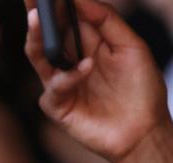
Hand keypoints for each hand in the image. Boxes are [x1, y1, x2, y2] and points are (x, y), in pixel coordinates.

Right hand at [24, 0, 172, 162]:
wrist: (144, 131)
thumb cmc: (142, 90)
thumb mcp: (131, 46)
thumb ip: (106, 21)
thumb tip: (80, 0)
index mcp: (86, 45)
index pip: (64, 19)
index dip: (54, 5)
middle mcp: (69, 62)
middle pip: (46, 35)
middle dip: (36, 16)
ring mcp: (60, 84)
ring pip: (38, 57)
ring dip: (36, 37)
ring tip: (39, 18)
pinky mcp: (57, 106)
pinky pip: (54, 87)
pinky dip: (69, 76)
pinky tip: (86, 67)